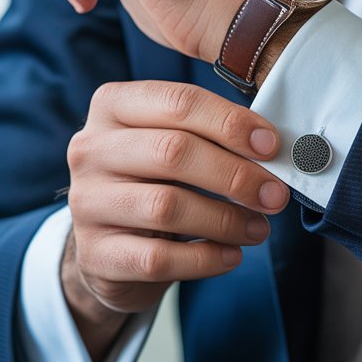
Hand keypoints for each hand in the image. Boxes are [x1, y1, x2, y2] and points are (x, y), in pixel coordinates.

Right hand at [62, 80, 289, 361]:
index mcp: (113, 106)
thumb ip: (212, 136)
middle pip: (172, 152)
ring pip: (166, 207)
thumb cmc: (155, 182)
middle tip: (275, 195)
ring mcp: (87, 202)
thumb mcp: (172, 144)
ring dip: (225, 219)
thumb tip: (273, 147)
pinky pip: (159, 258)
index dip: (231, 123)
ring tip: (258, 228)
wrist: (111, 246)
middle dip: (235, 175)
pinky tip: (231, 255)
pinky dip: (205, 259)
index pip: (179, 102)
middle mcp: (91, 149)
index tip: (271, 146)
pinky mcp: (95, 254)